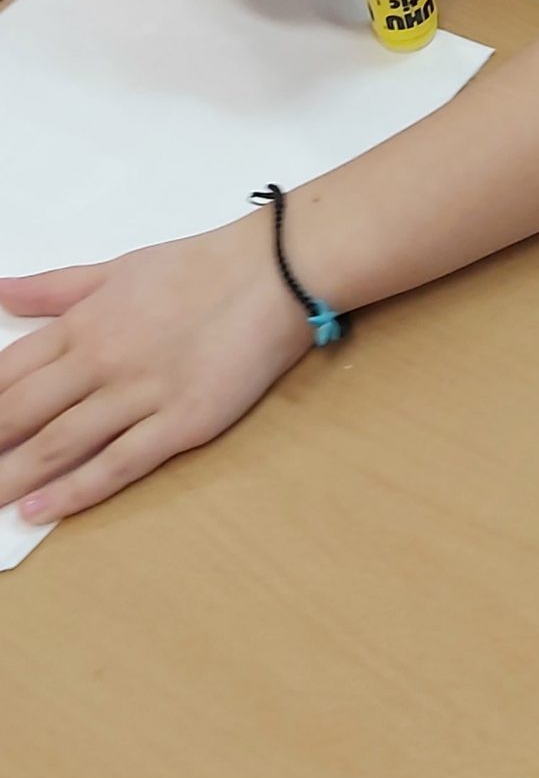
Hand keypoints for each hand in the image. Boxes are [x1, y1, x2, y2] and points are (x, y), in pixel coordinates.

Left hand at [0, 221, 312, 522]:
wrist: (273, 272)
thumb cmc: (199, 267)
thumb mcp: (115, 268)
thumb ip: (54, 288)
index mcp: (82, 322)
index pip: (6, 373)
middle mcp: (100, 360)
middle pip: (19, 413)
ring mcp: (139, 394)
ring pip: (57, 445)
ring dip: (11, 477)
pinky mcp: (180, 423)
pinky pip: (117, 464)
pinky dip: (74, 490)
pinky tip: (39, 510)